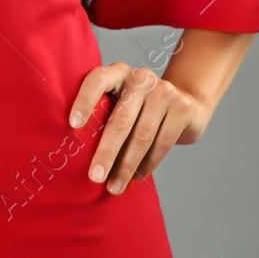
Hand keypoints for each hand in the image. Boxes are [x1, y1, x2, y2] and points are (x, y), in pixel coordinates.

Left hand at [69, 62, 211, 194]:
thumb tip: (78, 151)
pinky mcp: (181, 108)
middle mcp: (140, 78)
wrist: (185, 103)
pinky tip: (136, 177)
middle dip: (106, 152)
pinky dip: (147, 164)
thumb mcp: (121, 101)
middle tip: (95, 177)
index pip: (97, 80)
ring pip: (142, 136)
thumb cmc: (140, 108)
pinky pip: (162, 143)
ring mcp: (164, 91)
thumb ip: (103, 113)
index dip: (84, 101)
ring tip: (115, 186)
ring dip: (127, 166)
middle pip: (120, 119)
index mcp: (118, 72)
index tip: (73, 125)